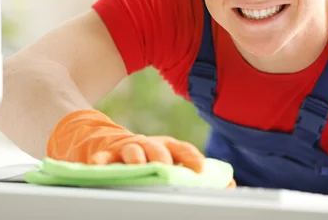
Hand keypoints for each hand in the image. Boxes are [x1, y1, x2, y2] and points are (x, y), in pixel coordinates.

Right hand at [46, 109, 204, 172]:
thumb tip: (230, 186)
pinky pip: (101, 158)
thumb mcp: (167, 163)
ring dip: (135, 157)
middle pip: (157, 148)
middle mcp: (146, 145)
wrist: (103, 141)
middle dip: (162, 157)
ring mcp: (125, 148)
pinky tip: (98, 168)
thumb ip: (194, 173)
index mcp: (164, 147)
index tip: (201, 169)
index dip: (191, 157)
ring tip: (138, 165)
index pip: (181, 149)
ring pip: (131, 150)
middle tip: (167, 167)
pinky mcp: (104, 154)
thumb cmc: (143, 157)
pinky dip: (99, 162)